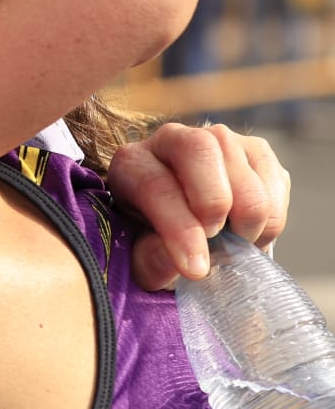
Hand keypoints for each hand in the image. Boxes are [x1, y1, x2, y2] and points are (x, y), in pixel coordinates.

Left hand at [107, 122, 288, 289]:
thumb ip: (155, 262)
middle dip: (215, 202)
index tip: (196, 269)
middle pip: (200, 150)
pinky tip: (253, 233)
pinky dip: (272, 214)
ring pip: (242, 162)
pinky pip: (275, 178)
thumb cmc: (156, 242)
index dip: (180, 229)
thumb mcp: (143, 258)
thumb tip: (190, 263)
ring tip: (238, 243)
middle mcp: (171, 139)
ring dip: (249, 215)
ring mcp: (218, 139)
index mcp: (132, 163)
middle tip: (220, 242)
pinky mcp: (256, 150)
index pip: (155, 185)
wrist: (187, 229)